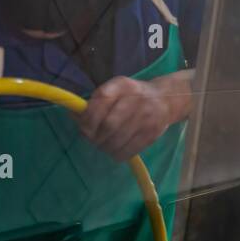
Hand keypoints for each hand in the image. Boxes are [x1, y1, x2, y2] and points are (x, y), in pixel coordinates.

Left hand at [77, 70, 191, 160]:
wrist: (166, 100)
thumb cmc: (132, 95)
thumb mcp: (115, 90)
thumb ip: (95, 101)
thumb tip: (74, 116)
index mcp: (122, 85)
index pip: (101, 100)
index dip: (88, 118)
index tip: (83, 128)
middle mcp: (135, 99)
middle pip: (108, 125)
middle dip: (94, 137)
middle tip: (92, 139)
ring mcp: (146, 118)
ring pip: (116, 140)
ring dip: (104, 147)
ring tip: (103, 145)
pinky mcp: (151, 134)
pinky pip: (128, 151)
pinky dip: (117, 154)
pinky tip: (115, 150)